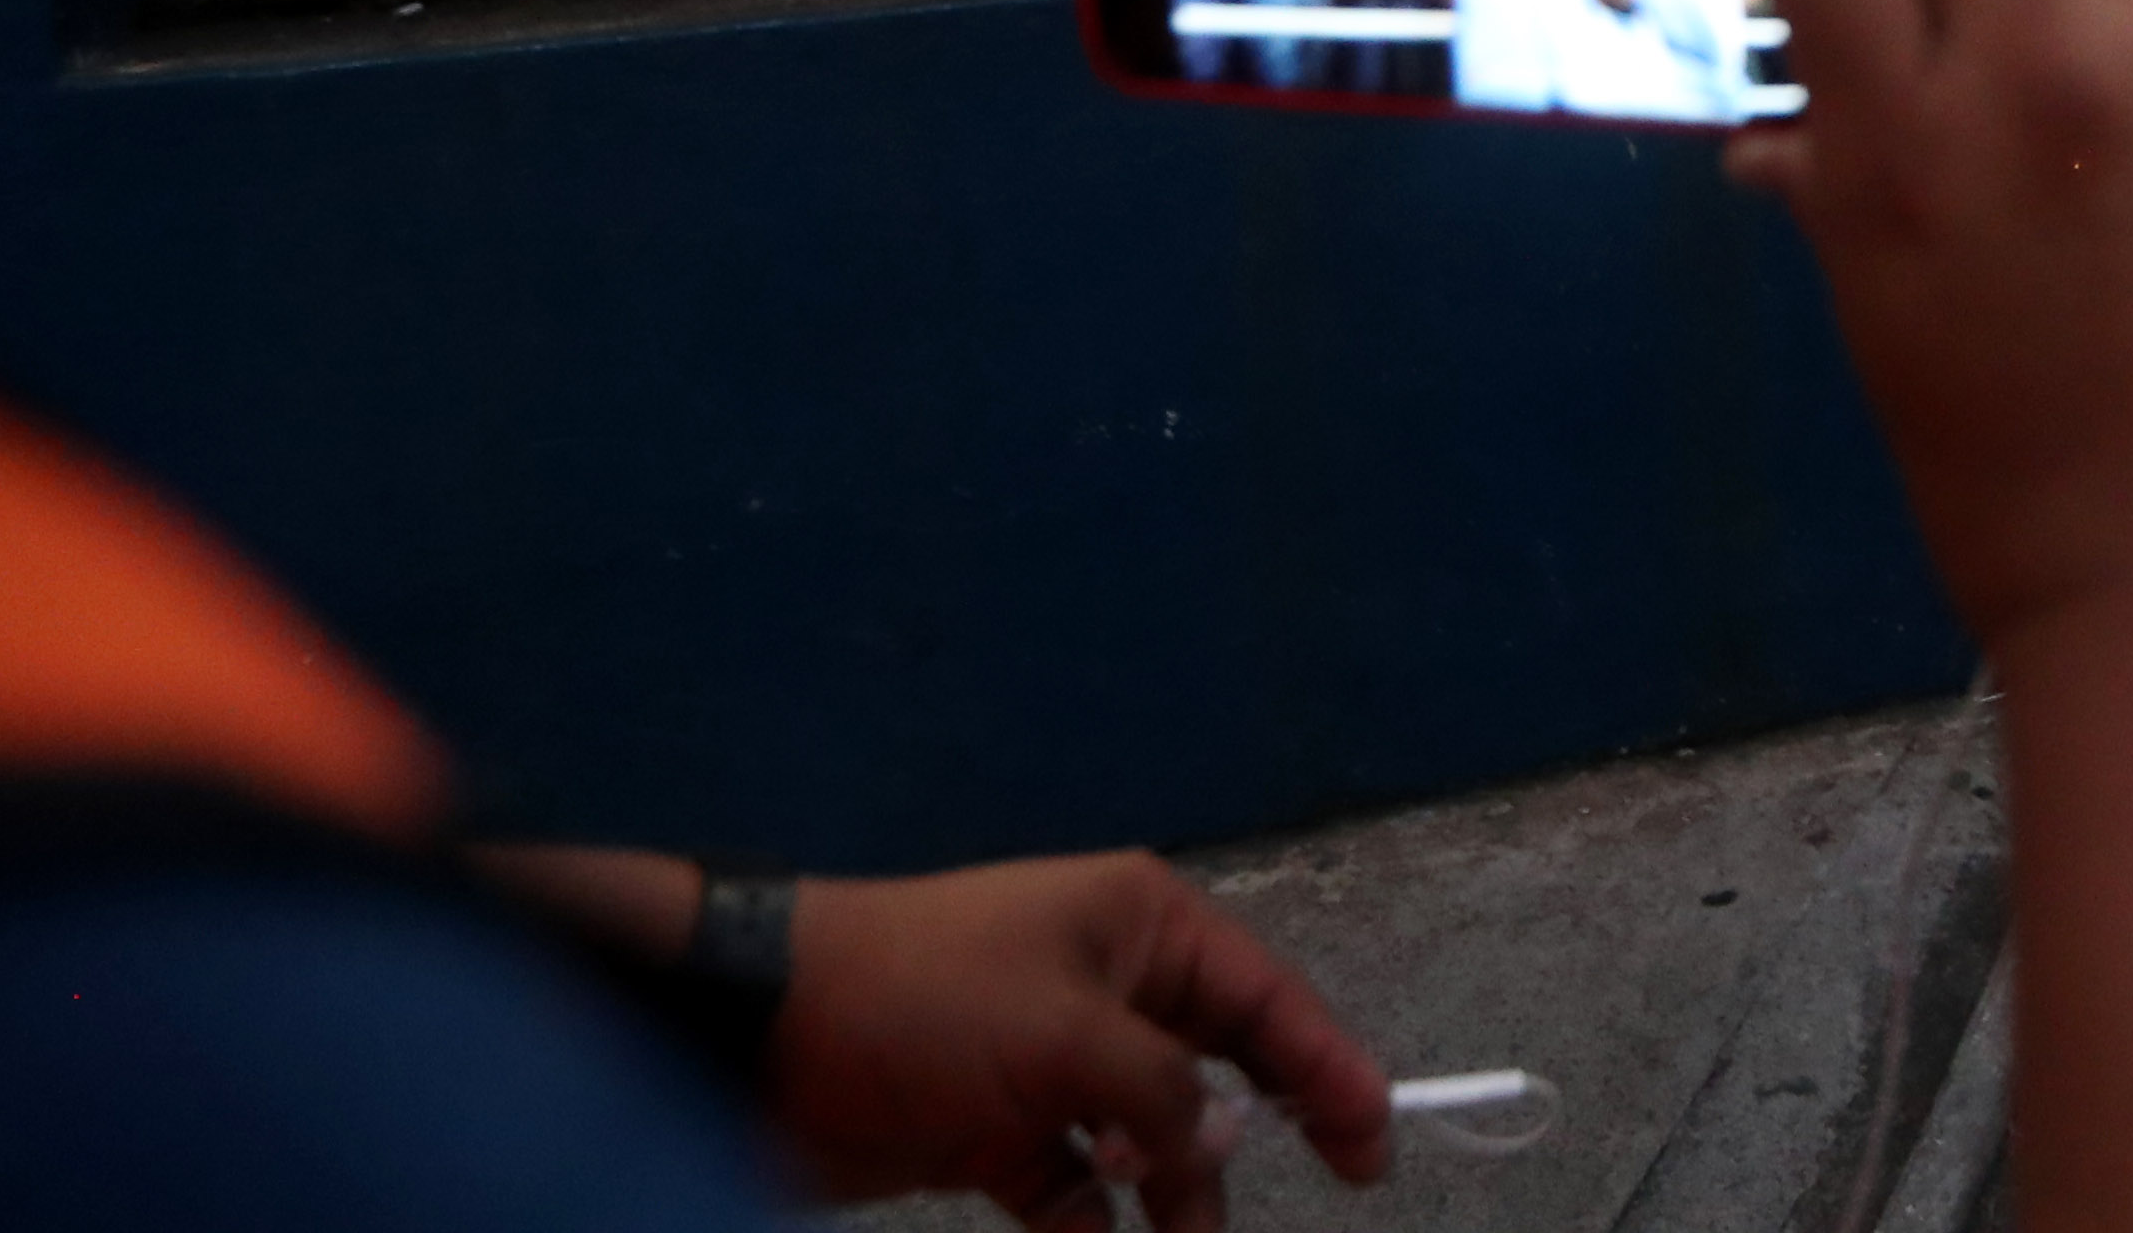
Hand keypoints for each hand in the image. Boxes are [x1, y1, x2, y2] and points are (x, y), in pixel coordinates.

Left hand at [766, 853, 1387, 1231]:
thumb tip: (1216, 1142)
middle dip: (1259, 1134)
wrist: (759, 1036)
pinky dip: (1092, 1222)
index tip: (1373, 1143)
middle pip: (1217, 1067)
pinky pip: (1073, 1186)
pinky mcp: (993, 1129)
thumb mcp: (1065, 1035)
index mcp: (1138, 929)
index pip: (1263, 998)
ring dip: (1175, 1196)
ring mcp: (1048, 1061)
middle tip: (1338, 1185)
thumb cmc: (926, 1002)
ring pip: (1148, 1140)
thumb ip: (1163, 1093)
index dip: (1327, 1066)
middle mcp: (1106, 988)